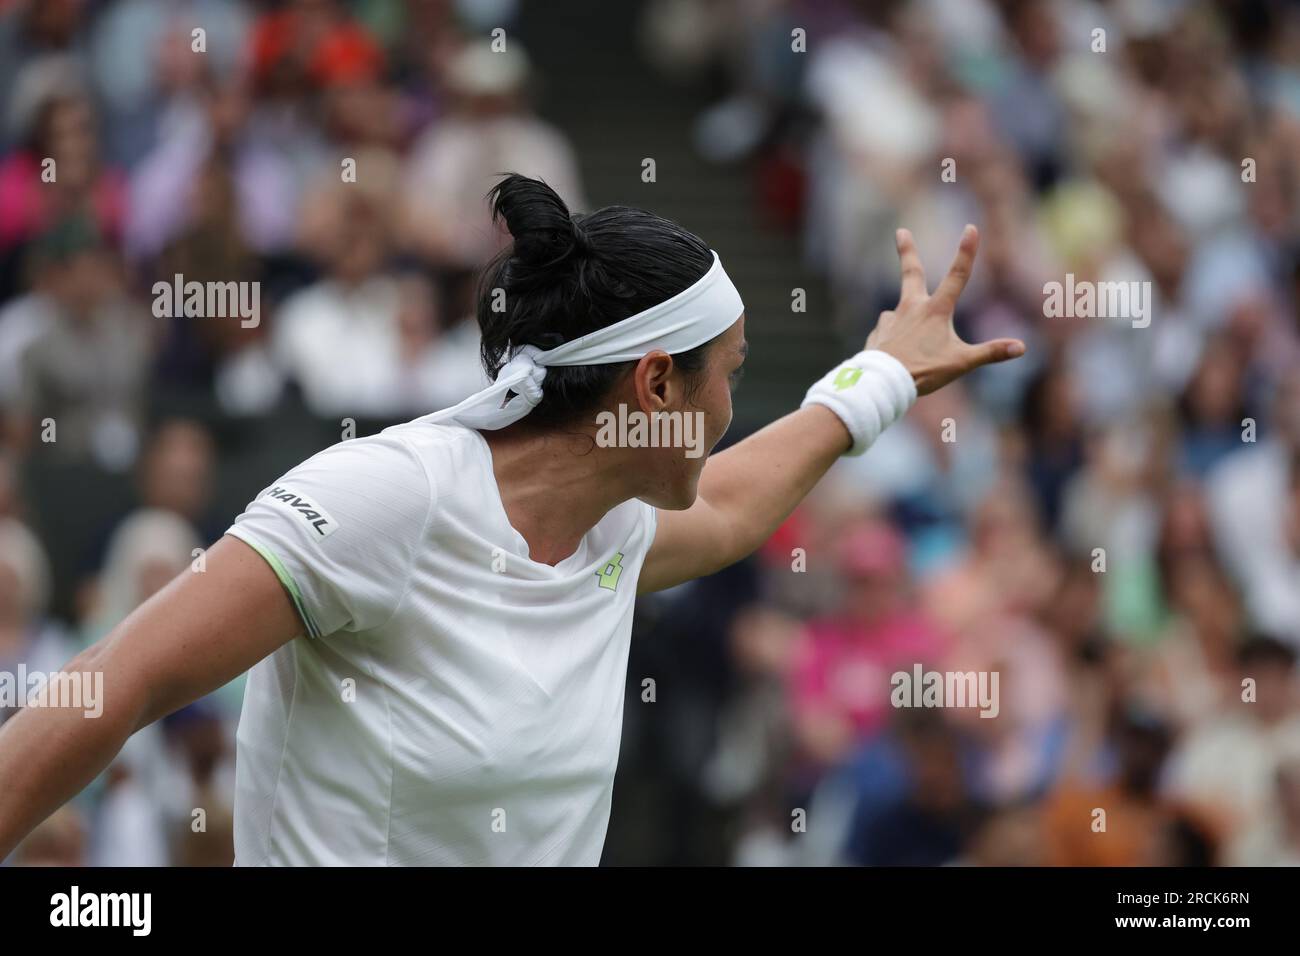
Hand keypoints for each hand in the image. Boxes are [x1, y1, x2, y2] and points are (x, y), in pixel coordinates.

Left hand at [866, 225, 1024, 395]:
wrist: (883, 383)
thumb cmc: (924, 371)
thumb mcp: (961, 362)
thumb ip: (991, 352)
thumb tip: (1021, 347)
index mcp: (936, 310)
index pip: (957, 275)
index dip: (967, 252)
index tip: (971, 228)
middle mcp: (911, 308)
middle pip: (912, 272)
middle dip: (908, 250)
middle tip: (900, 231)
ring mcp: (892, 319)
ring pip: (900, 310)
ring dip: (904, 318)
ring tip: (909, 344)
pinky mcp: (878, 333)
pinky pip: (888, 331)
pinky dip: (892, 338)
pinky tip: (893, 353)